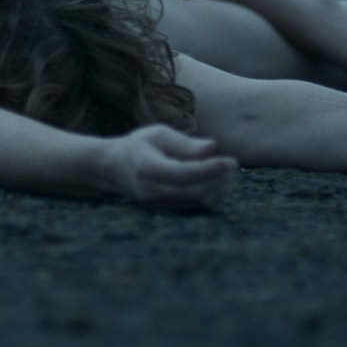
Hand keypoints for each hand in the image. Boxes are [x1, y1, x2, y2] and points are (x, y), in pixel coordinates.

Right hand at [101, 125, 236, 208]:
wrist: (113, 169)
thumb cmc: (139, 146)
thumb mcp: (157, 134)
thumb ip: (184, 142)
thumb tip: (212, 147)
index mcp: (146, 168)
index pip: (183, 174)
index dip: (210, 169)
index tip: (231, 161)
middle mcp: (151, 191)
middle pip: (195, 192)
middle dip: (220, 180)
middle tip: (233, 163)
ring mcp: (158, 205)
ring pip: (199, 203)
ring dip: (219, 188)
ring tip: (227, 171)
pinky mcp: (166, 212)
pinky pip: (195, 207)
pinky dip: (212, 195)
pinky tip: (216, 180)